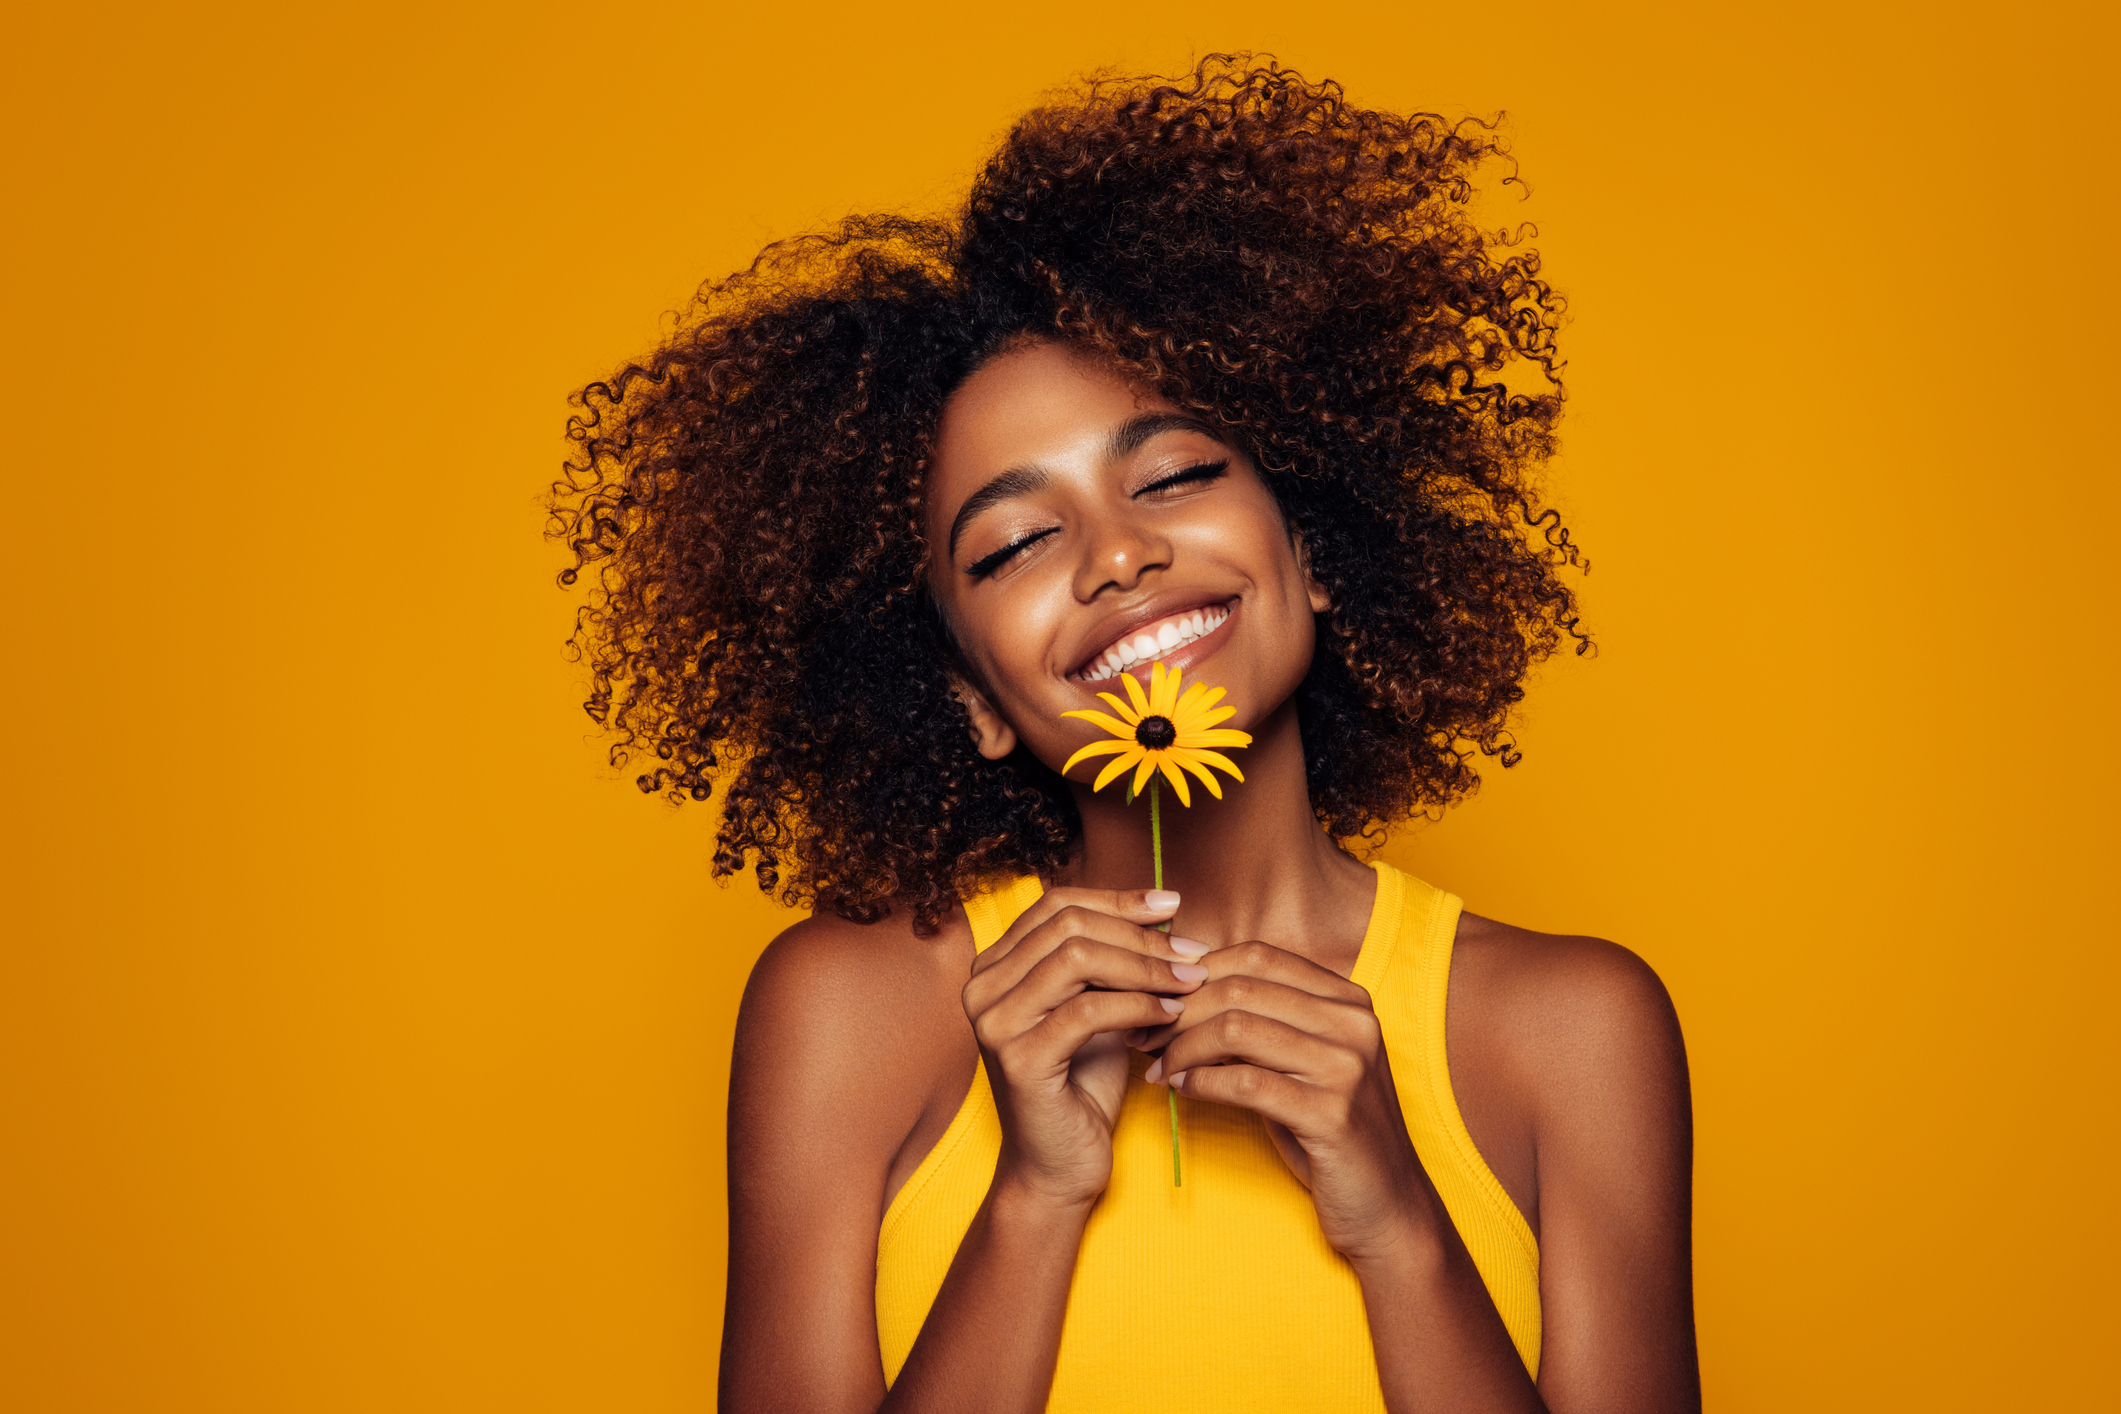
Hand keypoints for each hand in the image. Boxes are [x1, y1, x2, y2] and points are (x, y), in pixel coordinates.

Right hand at [963, 888, 1209, 1208]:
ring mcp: (994, 1022)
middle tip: (1193, 952)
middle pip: (1069, 925)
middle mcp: (982, 987)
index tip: (1173, 906)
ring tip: (1191, 982)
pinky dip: (1138, 1005)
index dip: (1118, 899)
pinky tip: (1171, 1014)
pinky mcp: (1018, 1059)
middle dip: (1140, 934)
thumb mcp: (1097, 1006)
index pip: (1057, 904)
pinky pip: (1088, 1011)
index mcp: (994, 966)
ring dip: (1146, 967)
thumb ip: (1111, 957)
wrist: (1059, 1168)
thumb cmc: (1082, 1085)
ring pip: (1078, 959)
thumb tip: (1164, 909)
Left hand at [1132, 941, 1434, 1261]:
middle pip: (1240, 988)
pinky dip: (1200, 1082)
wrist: (1387, 1204)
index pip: (1256, 956)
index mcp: (1348, 998)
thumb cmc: (1329, 1129)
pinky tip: (1181, 1090)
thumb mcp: (1302, 1062)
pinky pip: (1244, 1082)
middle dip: (1178, 1010)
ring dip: (1182, 1047)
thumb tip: (1181, 990)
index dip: (1196, 974)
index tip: (1155, 999)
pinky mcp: (1331, 1114)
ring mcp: (1346, 1066)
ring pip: (1236, 1029)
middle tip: (1142, 1035)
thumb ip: (1262, 1021)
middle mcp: (1353, 1022)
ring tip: (1158, 1067)